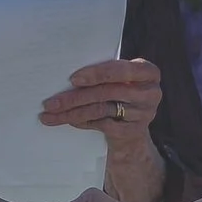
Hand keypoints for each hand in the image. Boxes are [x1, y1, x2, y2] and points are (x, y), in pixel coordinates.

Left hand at [40, 56, 166, 201]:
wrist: (134, 125)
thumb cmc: (121, 92)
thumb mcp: (120, 79)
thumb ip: (105, 74)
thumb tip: (66, 75)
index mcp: (148, 72)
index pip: (122, 70)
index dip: (97, 74)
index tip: (72, 79)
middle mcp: (151, 92)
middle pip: (107, 92)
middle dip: (75, 97)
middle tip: (51, 103)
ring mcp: (143, 114)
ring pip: (101, 109)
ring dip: (72, 112)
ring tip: (51, 114)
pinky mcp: (133, 131)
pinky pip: (102, 125)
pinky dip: (82, 122)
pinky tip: (69, 120)